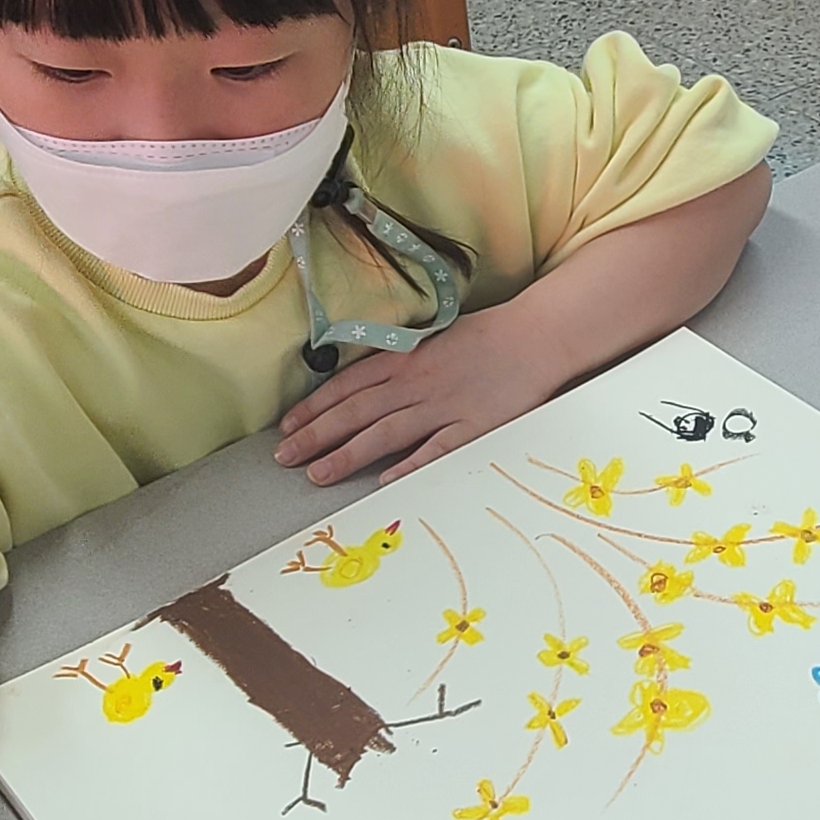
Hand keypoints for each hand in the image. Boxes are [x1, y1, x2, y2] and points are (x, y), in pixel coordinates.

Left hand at [275, 302, 574, 484]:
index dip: (314, 407)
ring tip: (317, 475)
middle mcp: (416, 383)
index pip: (347, 385)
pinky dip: (408, 466)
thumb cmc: (485, 338)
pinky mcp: (472, 428)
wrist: (535, 336)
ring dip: (347, 454)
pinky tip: (383, 483)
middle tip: (283, 457)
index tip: (287, 426)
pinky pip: (434, 451)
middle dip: (315, 435)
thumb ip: (397, 362)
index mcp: (405, 359)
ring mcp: (443, 406)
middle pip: (356, 412)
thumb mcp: (431, 340)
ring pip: (385, 433)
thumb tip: (360, 385)